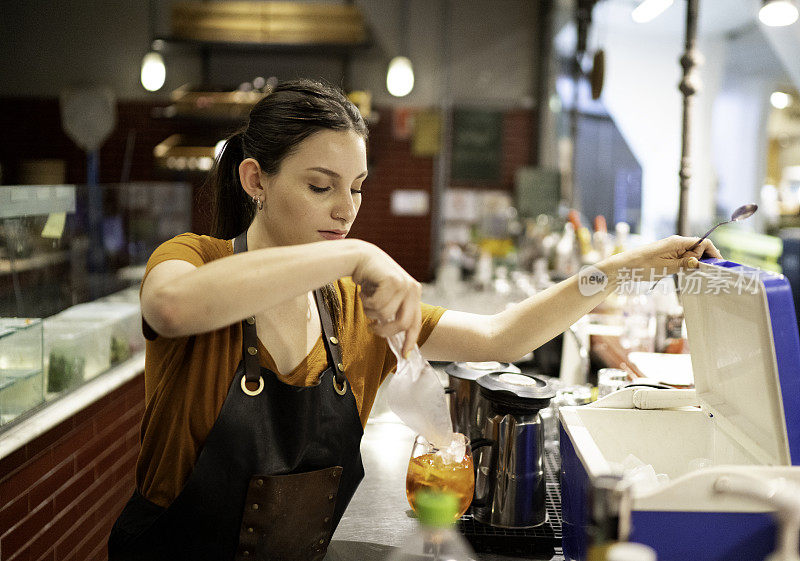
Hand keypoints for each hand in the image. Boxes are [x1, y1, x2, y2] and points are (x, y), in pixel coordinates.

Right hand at [352, 242, 421, 356]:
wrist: (360, 257)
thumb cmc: (371, 280)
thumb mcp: (387, 297)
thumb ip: (393, 313)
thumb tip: (395, 338)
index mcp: (414, 294)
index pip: (415, 322)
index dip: (410, 340)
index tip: (404, 354)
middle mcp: (413, 289)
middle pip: (403, 323)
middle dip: (385, 331)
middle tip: (372, 328)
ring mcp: (404, 284)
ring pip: (385, 314)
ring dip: (370, 311)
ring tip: (366, 299)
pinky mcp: (393, 280)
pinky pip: (377, 304)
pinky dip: (365, 301)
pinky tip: (364, 291)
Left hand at [606, 235, 723, 281]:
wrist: (623, 266)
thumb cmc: (641, 266)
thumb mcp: (666, 267)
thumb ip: (685, 264)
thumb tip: (700, 262)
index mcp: (677, 242)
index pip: (703, 243)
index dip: (713, 253)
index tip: (718, 266)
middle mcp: (676, 242)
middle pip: (699, 248)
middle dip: (706, 259)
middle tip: (709, 274)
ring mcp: (671, 248)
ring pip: (691, 254)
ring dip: (696, 263)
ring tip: (699, 275)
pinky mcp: (667, 254)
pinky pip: (683, 258)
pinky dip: (688, 264)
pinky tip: (688, 273)